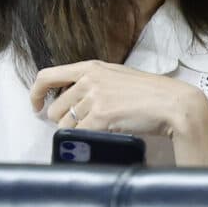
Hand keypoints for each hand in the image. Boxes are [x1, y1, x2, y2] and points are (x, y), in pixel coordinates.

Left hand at [29, 60, 207, 166]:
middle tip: (82, 127)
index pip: (47, 76)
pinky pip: (80, 134)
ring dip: (77, 132)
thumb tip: (73, 100)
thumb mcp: (117, 77)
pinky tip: (104, 135)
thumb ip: (94, 82)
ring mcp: (94, 98)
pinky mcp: (101, 116)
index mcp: (91, 67)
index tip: (36, 107)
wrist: (172, 103)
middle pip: (55, 108)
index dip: (35, 93)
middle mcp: (89, 79)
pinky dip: (88, 139)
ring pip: (66, 124)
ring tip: (99, 130)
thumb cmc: (149, 92)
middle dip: (63, 121)